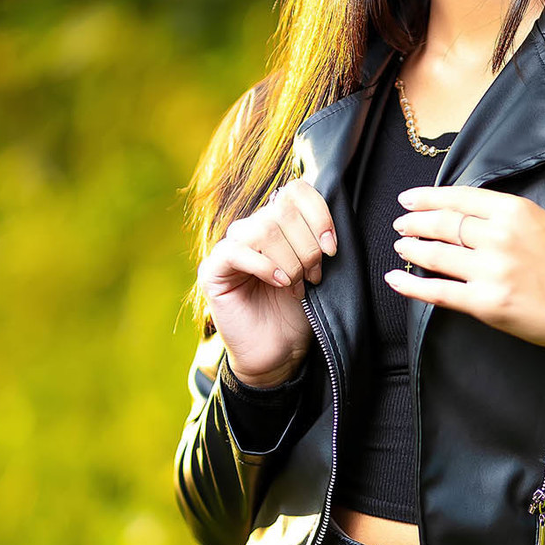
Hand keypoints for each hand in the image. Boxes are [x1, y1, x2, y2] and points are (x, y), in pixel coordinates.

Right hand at [197, 178, 337, 384]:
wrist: (280, 353)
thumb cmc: (299, 312)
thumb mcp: (315, 269)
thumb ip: (315, 238)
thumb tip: (329, 211)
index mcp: (277, 224)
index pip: (294, 191)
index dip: (318, 214)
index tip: (332, 247)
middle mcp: (251, 229)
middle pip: (282, 211)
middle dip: (307, 246)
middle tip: (313, 276)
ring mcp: (230, 248)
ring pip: (263, 230)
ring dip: (290, 260)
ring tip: (297, 285)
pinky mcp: (213, 270)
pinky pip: (237, 252)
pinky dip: (266, 267)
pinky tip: (280, 284)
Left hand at [386, 185, 544, 362]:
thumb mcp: (543, 224)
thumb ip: (505, 217)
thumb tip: (466, 214)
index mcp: (515, 212)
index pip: (459, 198)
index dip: (428, 197)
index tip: (410, 199)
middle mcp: (499, 237)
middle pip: (443, 224)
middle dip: (415, 222)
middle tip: (401, 223)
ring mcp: (490, 271)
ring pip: (436, 255)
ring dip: (412, 249)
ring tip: (401, 246)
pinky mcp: (486, 304)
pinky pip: (438, 292)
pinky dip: (411, 285)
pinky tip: (396, 279)